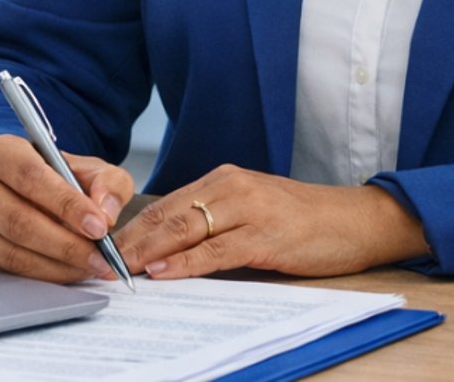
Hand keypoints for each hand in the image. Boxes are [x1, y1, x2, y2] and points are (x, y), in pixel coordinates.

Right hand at [0, 134, 134, 282]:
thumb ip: (106, 182)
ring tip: (86, 267)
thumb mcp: (83, 167)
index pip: (31, 177)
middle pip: (18, 220)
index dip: (66, 205)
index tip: (98, 227)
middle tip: (98, 257)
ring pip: (10, 251)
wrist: (12, 187)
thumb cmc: (49, 177)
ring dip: (54, 266)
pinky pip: (2, 271)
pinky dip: (38, 276)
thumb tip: (106, 211)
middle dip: (65, 244)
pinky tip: (63, 272)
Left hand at [113, 164, 428, 279]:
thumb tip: (165, 248)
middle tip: (96, 259)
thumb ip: (213, 222)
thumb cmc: (303, 220)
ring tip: (119, 268)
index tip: (102, 245)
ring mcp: (250, 209)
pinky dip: (186, 262)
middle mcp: (232, 187)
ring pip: (185, 228)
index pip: (165, 203)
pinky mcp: (267, 235)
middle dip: (130, 239)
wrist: (357, 219)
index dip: (131, 226)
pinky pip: (216, 250)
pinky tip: (163, 272)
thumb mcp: (251, 212)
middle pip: (168, 213)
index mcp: (224, 180)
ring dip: (148, 250)